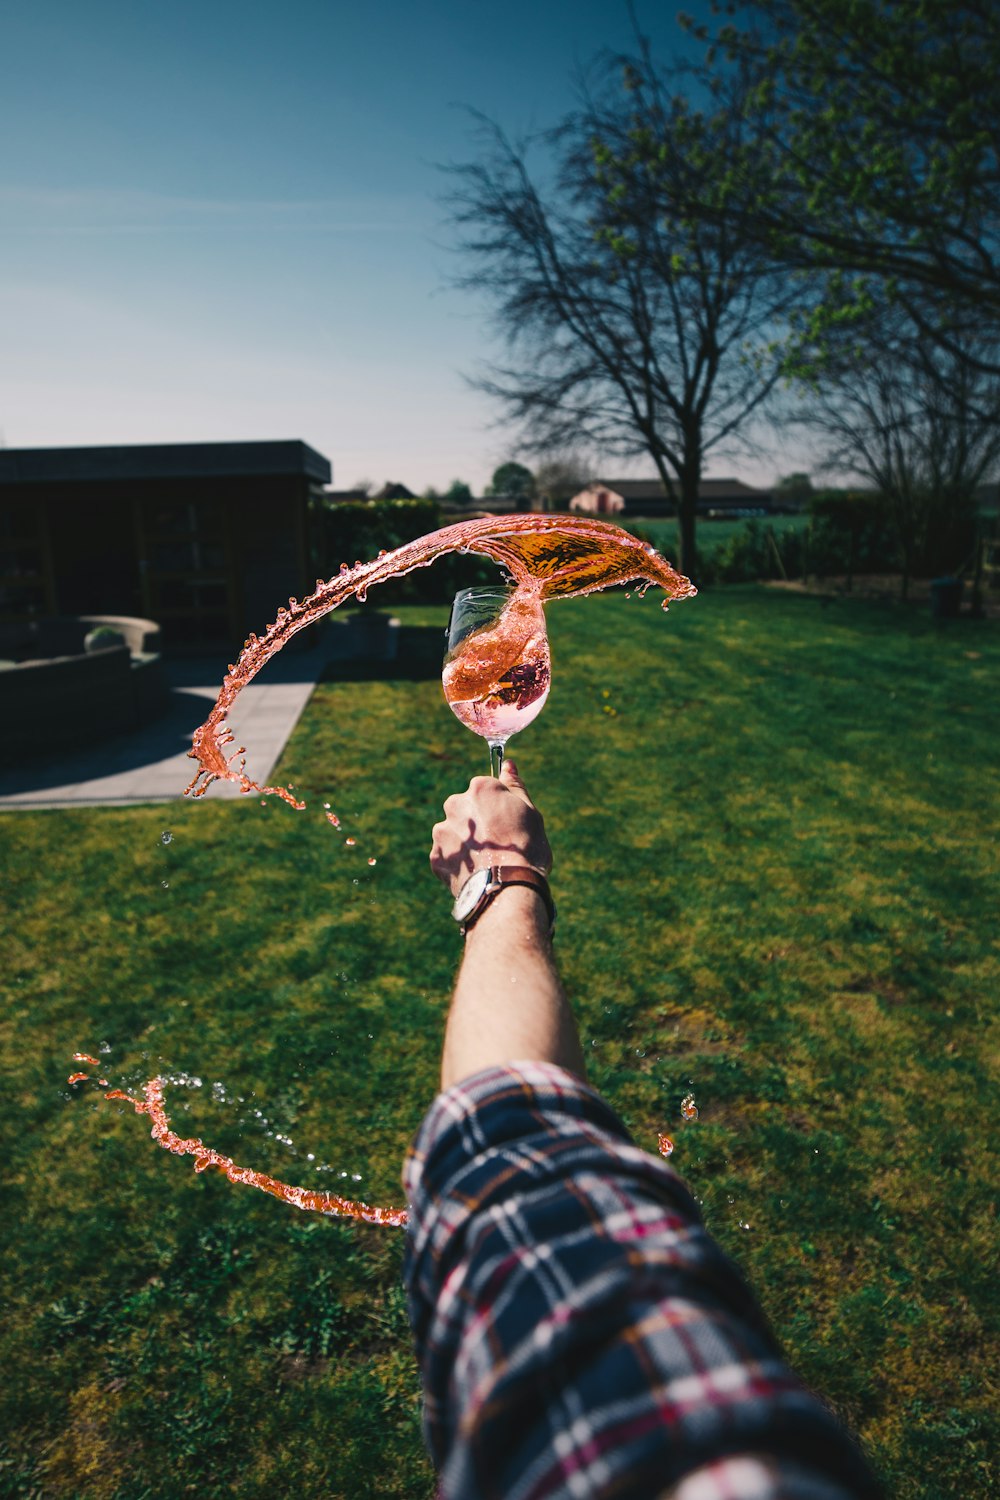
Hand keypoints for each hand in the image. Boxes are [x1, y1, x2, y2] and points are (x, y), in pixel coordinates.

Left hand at [430, 759, 551, 897]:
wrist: (508, 890)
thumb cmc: (526, 849)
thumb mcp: (530, 813)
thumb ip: (515, 786)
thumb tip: (509, 764)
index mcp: (480, 788)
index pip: (487, 790)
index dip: (499, 808)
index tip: (508, 824)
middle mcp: (455, 804)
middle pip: (466, 809)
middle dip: (478, 824)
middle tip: (498, 845)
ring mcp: (442, 831)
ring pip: (455, 833)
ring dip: (467, 844)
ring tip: (487, 863)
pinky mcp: (436, 857)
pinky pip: (448, 856)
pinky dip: (460, 863)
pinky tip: (476, 873)